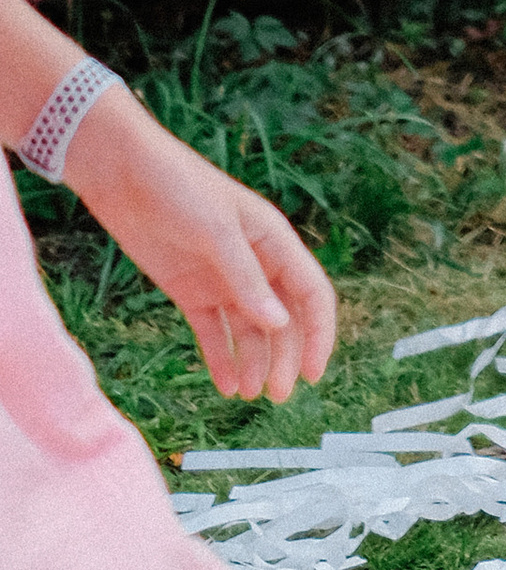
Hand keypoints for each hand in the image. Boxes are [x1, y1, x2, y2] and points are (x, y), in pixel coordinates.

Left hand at [69, 91, 334, 403]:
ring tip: (250, 396)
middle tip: (278, 396)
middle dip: (285, 357)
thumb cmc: (177, 188)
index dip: (318, 332)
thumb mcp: (215, 231)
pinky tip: (226, 385)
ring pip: (251, 330)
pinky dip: (222, 358)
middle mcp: (255, 263)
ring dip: (256, 362)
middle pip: (282, 319)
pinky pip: (214, 331)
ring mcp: (222, 279)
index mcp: (274, 240)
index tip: (313, 372)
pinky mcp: (191, 290)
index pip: (310, 292)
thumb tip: (279, 324)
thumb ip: (246, 279)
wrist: (123, 174)